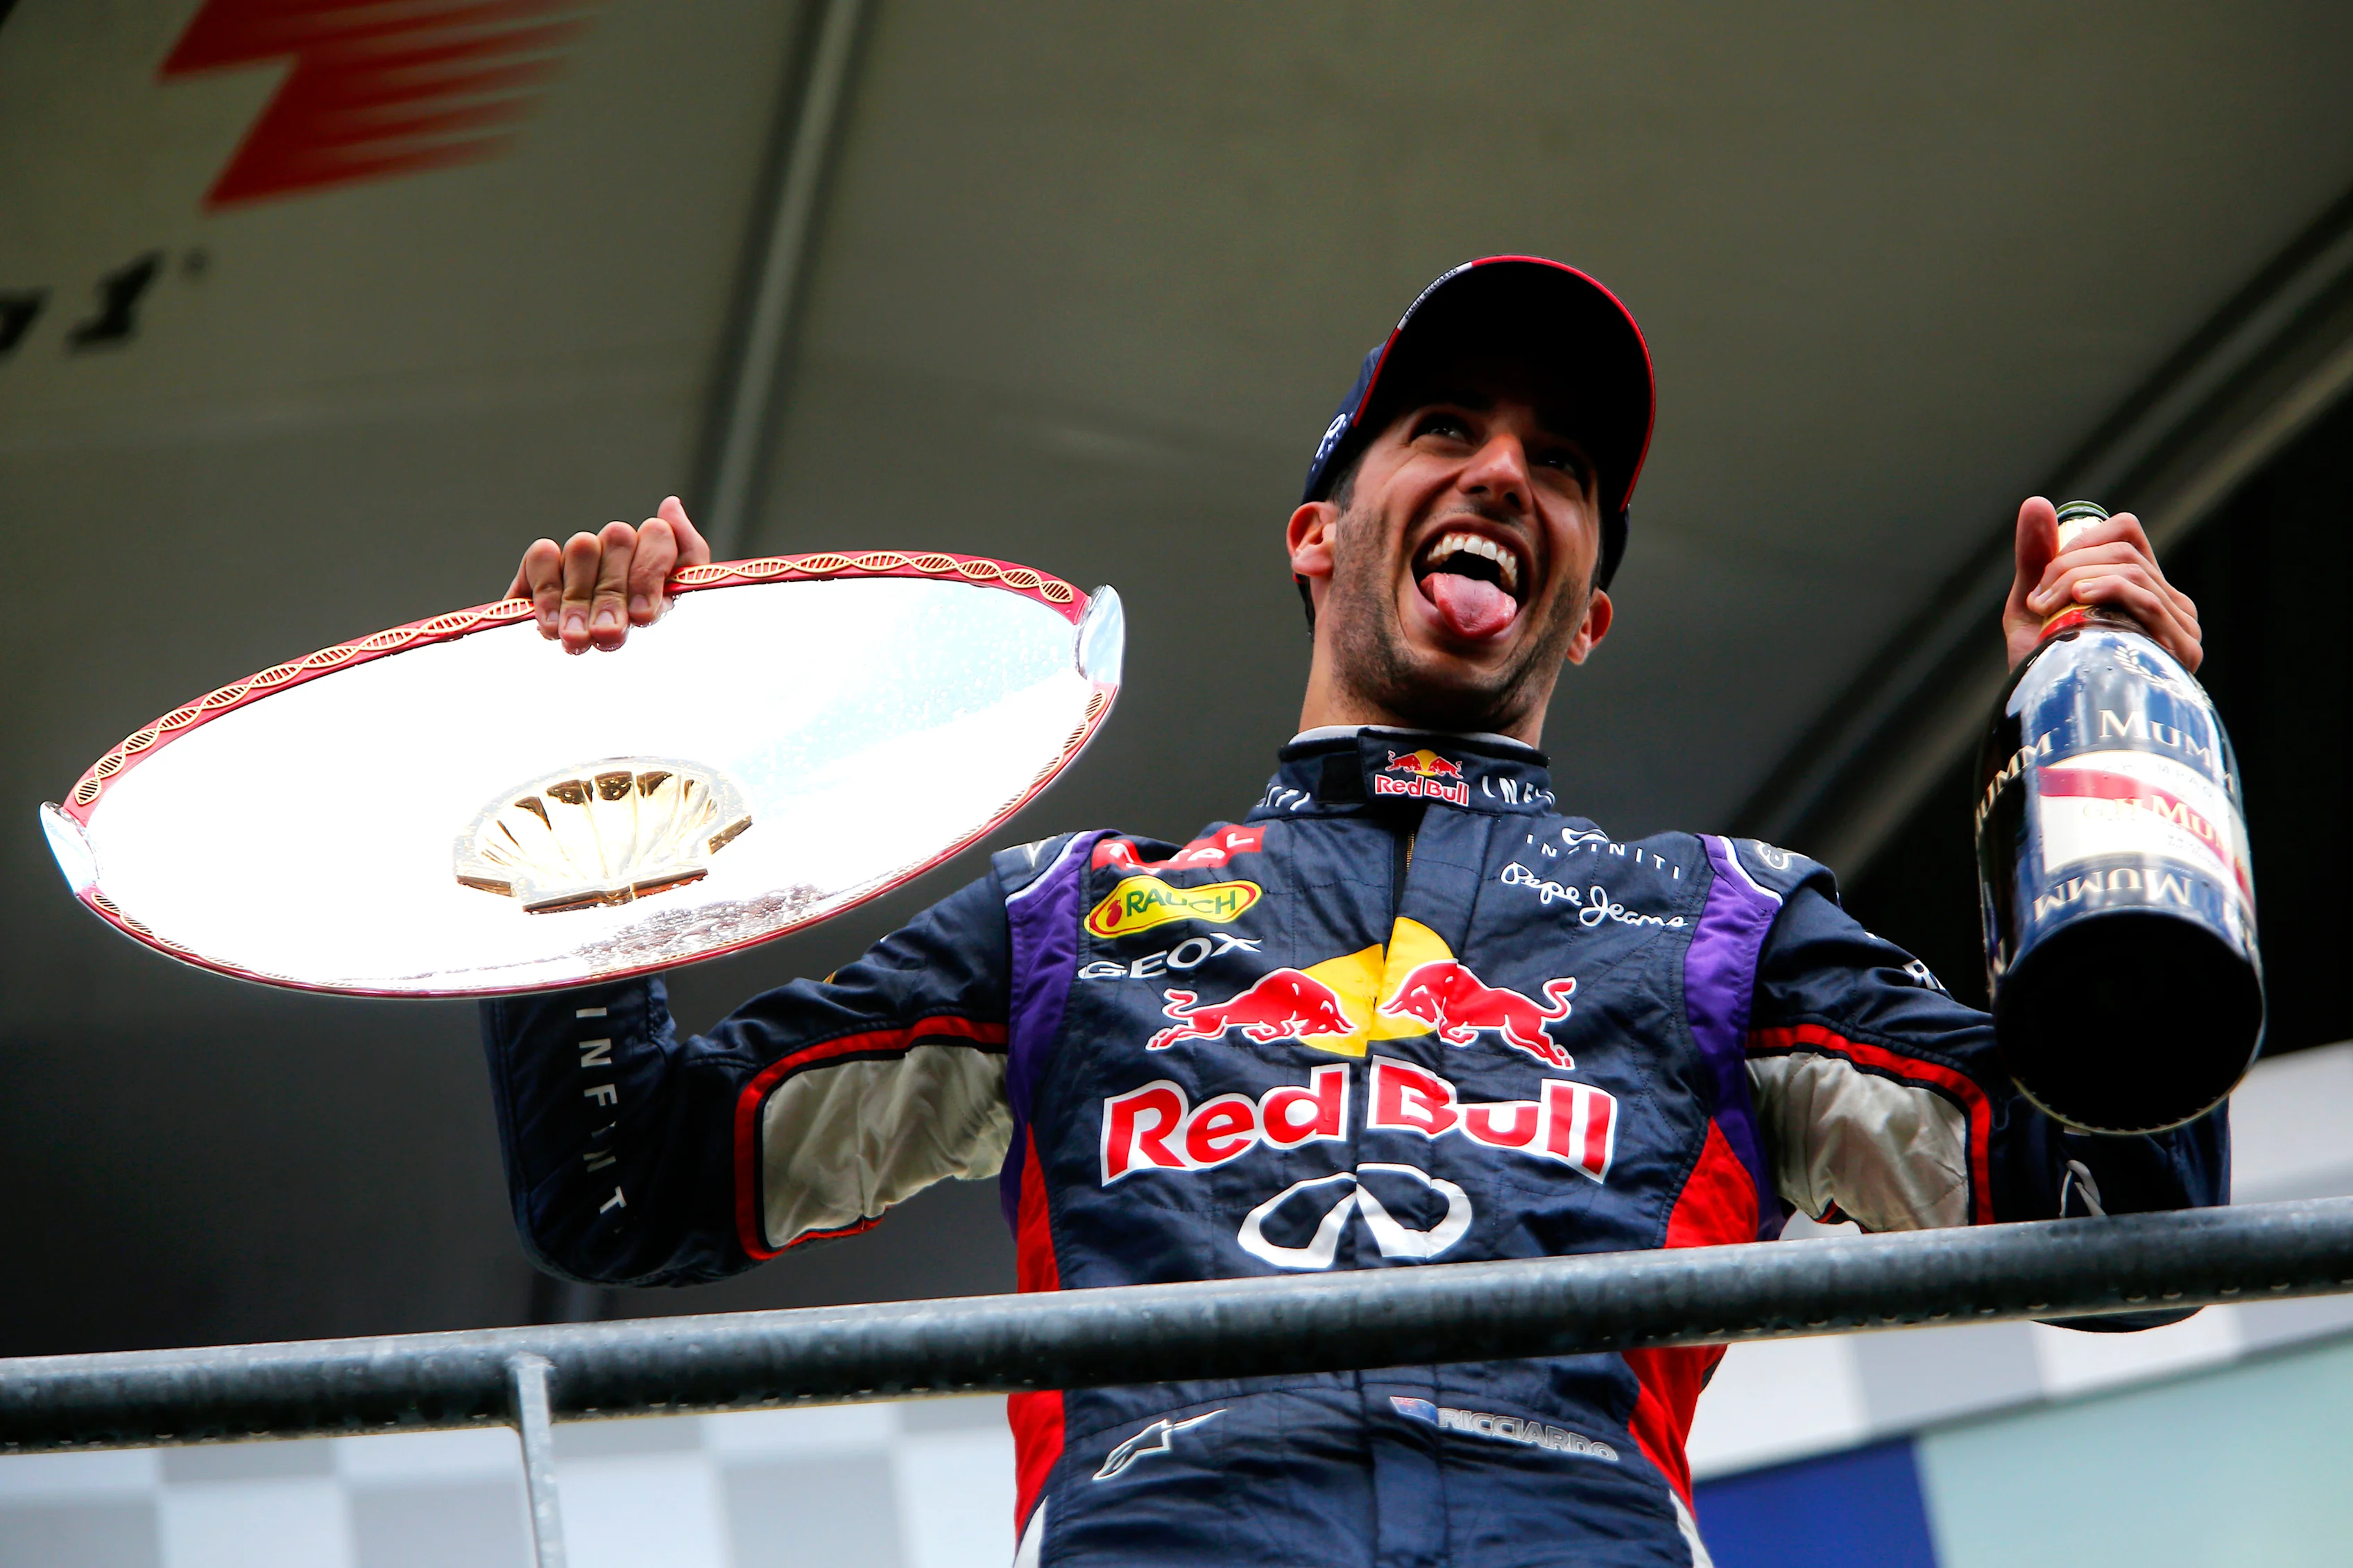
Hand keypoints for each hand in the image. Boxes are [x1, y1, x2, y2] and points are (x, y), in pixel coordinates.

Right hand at [507, 496, 711, 653]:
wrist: (608, 677)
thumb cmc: (650, 641)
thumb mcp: (683, 607)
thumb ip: (689, 557)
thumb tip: (670, 505)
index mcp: (654, 554)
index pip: (657, 534)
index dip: (649, 573)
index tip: (643, 616)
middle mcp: (618, 548)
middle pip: (618, 539)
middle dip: (613, 594)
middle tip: (607, 634)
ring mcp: (581, 556)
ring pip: (583, 546)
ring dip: (578, 597)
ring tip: (576, 637)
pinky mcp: (542, 567)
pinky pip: (542, 555)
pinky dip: (546, 589)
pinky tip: (551, 624)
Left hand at [2002, 496, 2201, 672]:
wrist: (2052, 723)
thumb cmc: (2044, 668)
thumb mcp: (2032, 606)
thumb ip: (2036, 556)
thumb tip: (2036, 501)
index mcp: (2141, 590)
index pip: (2127, 533)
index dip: (2083, 540)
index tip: (2046, 573)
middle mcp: (2168, 605)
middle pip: (2125, 549)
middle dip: (2068, 564)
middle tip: (2039, 598)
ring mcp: (2179, 627)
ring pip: (2131, 569)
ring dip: (2077, 579)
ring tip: (2049, 607)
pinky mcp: (2179, 649)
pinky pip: (2145, 596)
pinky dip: (2108, 588)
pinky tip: (2079, 598)